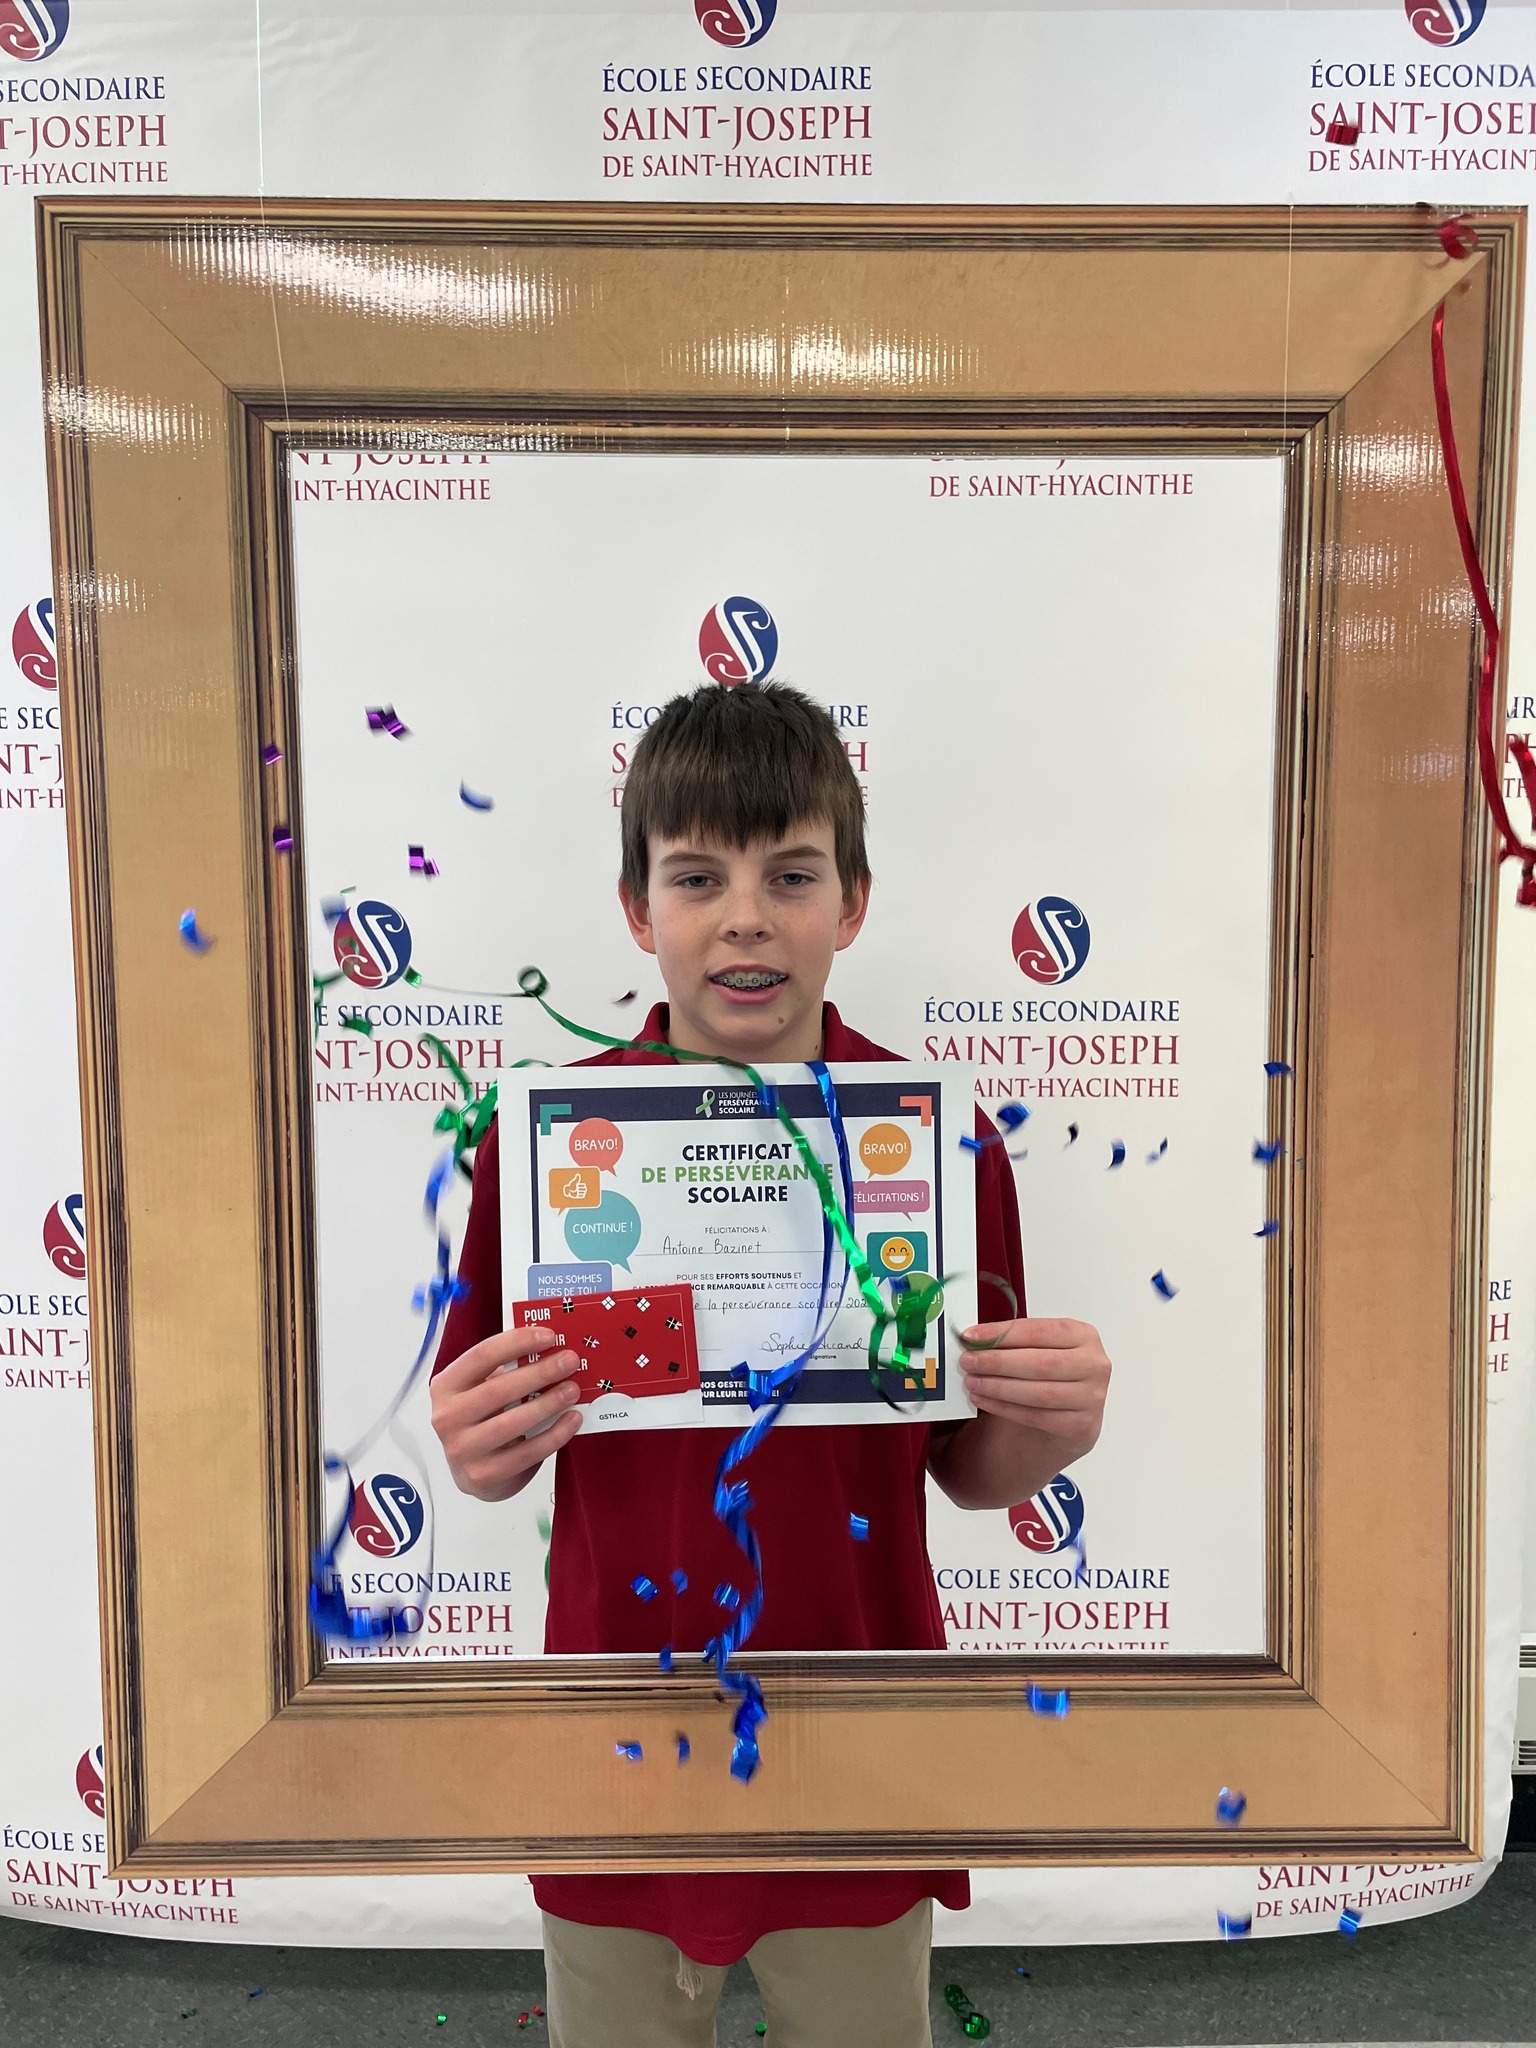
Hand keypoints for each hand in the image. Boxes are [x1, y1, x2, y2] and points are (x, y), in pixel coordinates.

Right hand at [430, 1325, 583, 1501]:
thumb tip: (549, 1349)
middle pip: (499, 1389)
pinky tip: (571, 1420)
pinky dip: (554, 1435)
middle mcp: (448, 1417)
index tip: (548, 1336)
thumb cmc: (482, 1420)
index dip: (517, 1342)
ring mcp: (463, 1449)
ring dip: (549, 1403)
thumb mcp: (482, 1389)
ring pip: (513, 1422)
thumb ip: (505, 1369)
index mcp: (446, 1386)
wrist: (474, 1471)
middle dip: (540, 1372)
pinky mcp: (484, 1474)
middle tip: (569, 1361)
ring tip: (572, 1390)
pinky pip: (527, 1452)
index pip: (482, 1356)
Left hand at [958, 1316, 1110, 1454]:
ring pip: (1037, 1392)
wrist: (1070, 1416)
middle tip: (968, 1361)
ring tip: (972, 1382)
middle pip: (1039, 1362)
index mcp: (1084, 1335)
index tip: (971, 1336)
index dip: (1002, 1334)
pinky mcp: (1082, 1425)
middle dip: (997, 1362)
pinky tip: (984, 1400)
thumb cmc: (1051, 1375)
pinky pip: (1036, 1416)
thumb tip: (975, 1338)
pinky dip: (1004, 1408)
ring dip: (997, 1387)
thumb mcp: (1039, 1349)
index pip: (1039, 1330)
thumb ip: (1014, 1342)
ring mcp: (1092, 1397)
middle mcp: (1094, 1365)